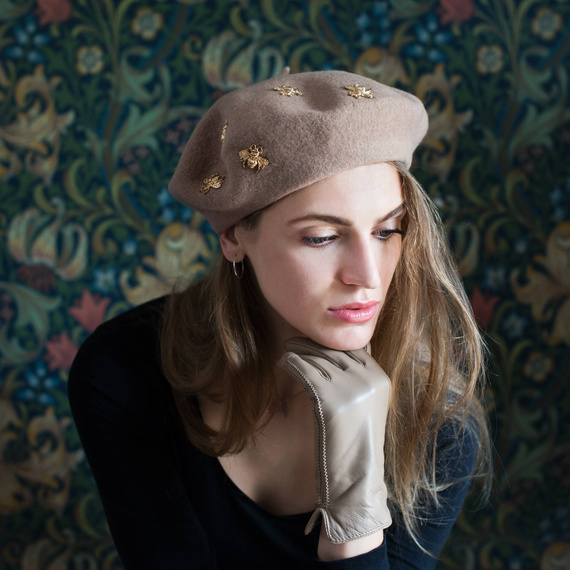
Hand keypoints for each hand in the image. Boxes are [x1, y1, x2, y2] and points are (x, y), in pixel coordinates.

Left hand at [277, 337, 391, 544]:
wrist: (357, 478)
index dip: (330, 343)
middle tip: (294, 341)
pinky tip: (283, 362)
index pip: (352, 347)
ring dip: (298, 351)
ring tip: (287, 351)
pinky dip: (291, 363)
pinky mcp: (329, 398)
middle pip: (333, 350)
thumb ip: (358, 377)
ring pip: (316, 358)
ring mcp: (349, 387)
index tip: (315, 340)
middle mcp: (368, 378)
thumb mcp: (367, 403)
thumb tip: (337, 352)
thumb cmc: (357, 442)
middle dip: (312, 343)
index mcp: (380, 377)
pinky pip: (304, 370)